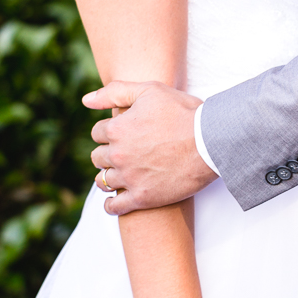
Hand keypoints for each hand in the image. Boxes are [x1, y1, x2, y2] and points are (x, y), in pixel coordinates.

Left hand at [84, 81, 216, 214]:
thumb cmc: (183, 112)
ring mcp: (129, 178)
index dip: (110, 130)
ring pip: (103, 181)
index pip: (97, 132)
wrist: (212, 141)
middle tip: (123, 153)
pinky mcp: (143, 198)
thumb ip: (115, 91)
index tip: (122, 132)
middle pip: (97, 157)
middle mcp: (118, 155)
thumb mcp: (150, 90)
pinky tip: (117, 200)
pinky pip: (114, 207)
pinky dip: (112, 205)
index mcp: (117, 129)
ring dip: (108, 177)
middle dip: (107, 153)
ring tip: (122, 173)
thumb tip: (86, 100)